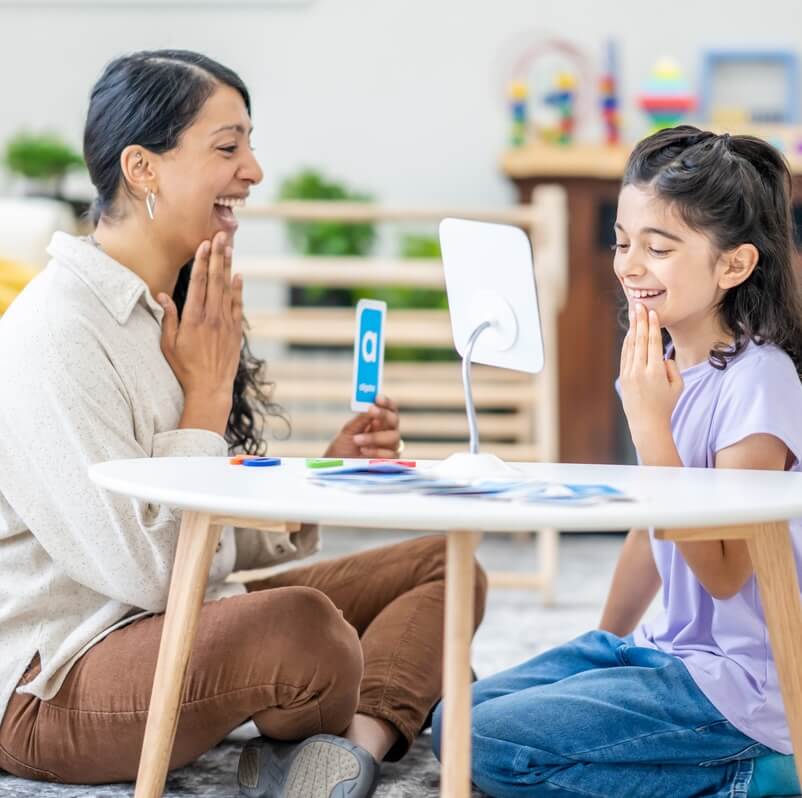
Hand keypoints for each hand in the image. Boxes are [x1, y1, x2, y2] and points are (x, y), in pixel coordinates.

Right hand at [158, 232, 242, 431]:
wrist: (210, 387)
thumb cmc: (185, 367)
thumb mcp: (169, 344)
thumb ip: (168, 318)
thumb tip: (162, 295)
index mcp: (193, 318)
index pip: (198, 283)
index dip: (201, 261)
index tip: (204, 244)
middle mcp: (211, 317)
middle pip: (215, 280)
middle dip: (217, 255)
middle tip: (221, 235)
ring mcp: (226, 323)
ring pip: (227, 289)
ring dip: (228, 267)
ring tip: (229, 248)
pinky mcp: (236, 331)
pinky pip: (238, 306)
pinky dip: (238, 290)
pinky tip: (239, 276)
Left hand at [325, 394, 401, 457]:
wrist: (337, 469)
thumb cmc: (343, 448)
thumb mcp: (348, 431)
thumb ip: (361, 419)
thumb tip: (371, 405)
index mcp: (378, 422)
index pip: (388, 409)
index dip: (386, 402)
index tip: (378, 398)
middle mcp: (386, 432)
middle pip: (394, 419)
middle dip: (383, 414)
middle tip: (371, 410)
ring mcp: (390, 447)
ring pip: (393, 437)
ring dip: (375, 436)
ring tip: (357, 440)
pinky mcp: (390, 462)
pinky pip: (391, 454)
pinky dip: (377, 451)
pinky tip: (363, 451)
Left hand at [619, 303, 682, 448]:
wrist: (647, 423)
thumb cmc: (666, 404)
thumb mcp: (678, 386)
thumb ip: (672, 367)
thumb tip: (662, 356)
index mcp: (655, 372)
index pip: (654, 343)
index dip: (653, 326)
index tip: (652, 313)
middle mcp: (640, 371)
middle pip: (640, 341)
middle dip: (640, 322)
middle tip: (639, 306)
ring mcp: (629, 374)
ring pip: (630, 346)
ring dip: (633, 329)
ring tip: (634, 314)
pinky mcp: (623, 377)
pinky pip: (625, 355)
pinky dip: (628, 343)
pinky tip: (630, 333)